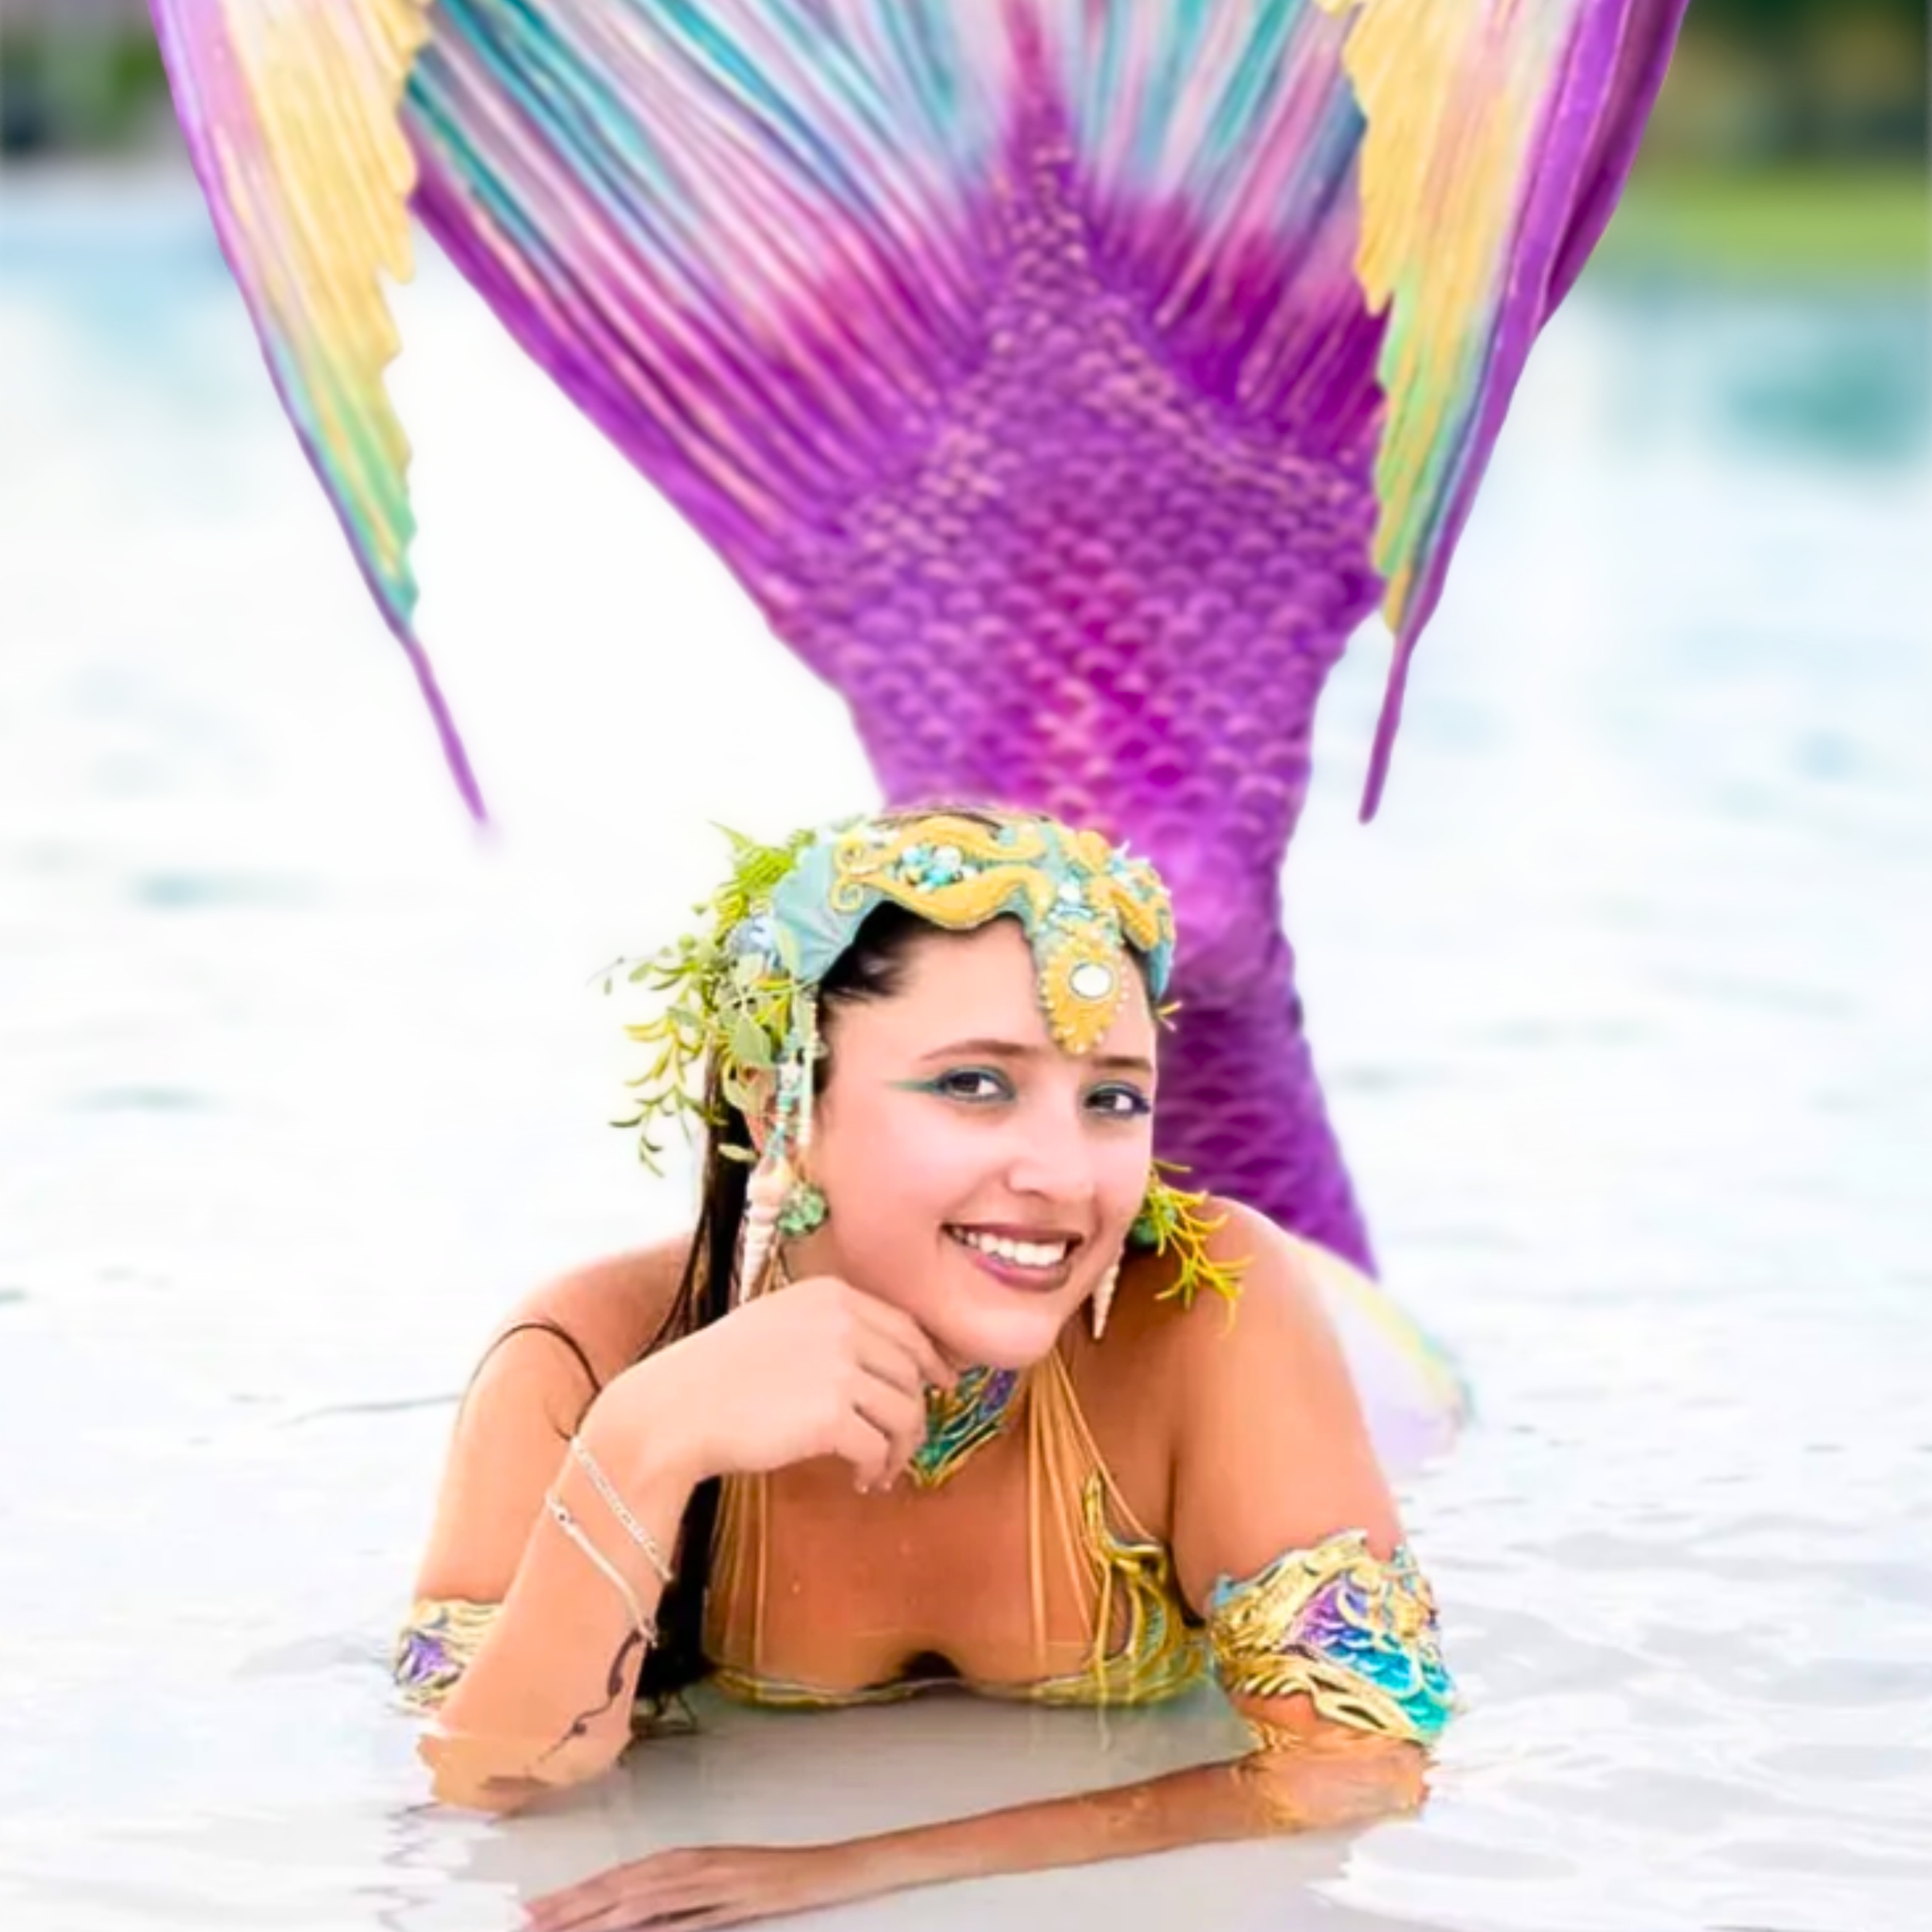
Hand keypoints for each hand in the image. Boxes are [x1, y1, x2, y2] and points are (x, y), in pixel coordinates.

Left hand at [524, 1841, 869, 1931]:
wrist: (827, 1867)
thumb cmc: (773, 1877)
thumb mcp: (716, 1892)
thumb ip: (676, 1904)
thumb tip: (627, 1922)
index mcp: (682, 1859)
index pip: (615, 1880)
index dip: (572, 1896)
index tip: (531, 1912)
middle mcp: (689, 1865)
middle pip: (618, 1887)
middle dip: (568, 1907)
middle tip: (523, 1922)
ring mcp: (709, 1881)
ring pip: (639, 1898)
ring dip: (592, 1913)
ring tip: (552, 1928)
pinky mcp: (731, 1899)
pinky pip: (681, 1915)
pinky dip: (647, 1923)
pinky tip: (619, 1929)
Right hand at [592, 1275, 954, 1494]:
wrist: (674, 1410)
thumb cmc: (718, 1374)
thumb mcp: (778, 1325)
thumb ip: (832, 1331)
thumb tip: (892, 1363)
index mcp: (830, 1294)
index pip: (906, 1327)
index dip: (930, 1361)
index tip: (940, 1385)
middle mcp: (842, 1322)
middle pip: (913, 1372)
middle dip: (916, 1413)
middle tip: (902, 1444)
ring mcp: (840, 1366)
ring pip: (906, 1412)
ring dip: (900, 1448)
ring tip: (879, 1469)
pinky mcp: (833, 1414)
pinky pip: (879, 1447)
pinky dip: (877, 1468)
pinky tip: (860, 1480)